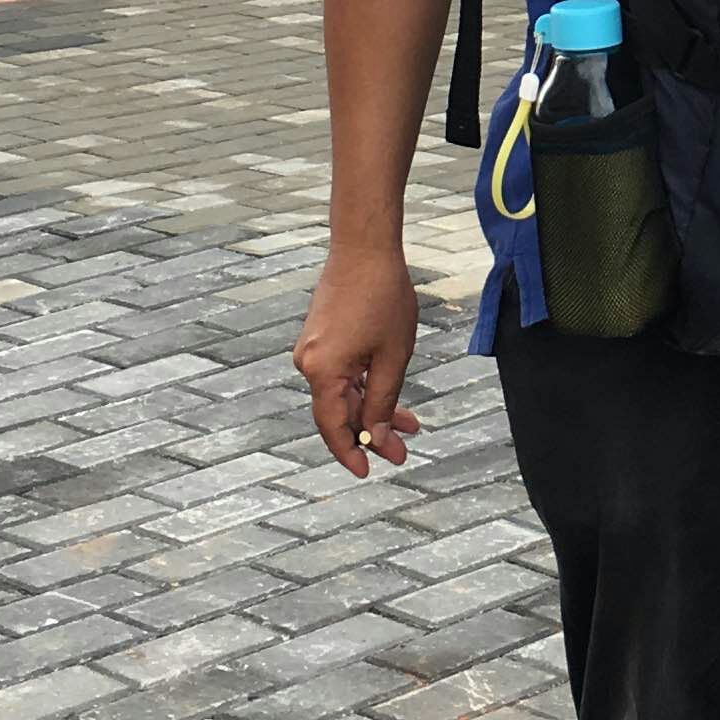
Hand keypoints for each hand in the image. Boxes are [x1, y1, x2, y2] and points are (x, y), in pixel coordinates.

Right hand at [294, 244, 419, 473]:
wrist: (364, 248)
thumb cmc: (383, 298)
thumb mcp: (392, 356)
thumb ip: (383, 401)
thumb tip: (377, 437)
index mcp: (323, 372)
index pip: (333, 426)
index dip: (350, 452)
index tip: (368, 471)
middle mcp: (309, 364)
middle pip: (340, 411)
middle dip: (372, 432)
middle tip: (403, 450)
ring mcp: (312, 350)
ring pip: (343, 393)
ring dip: (373, 409)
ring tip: (410, 425)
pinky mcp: (320, 338)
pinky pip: (341, 373)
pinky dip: (364, 386)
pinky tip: (390, 396)